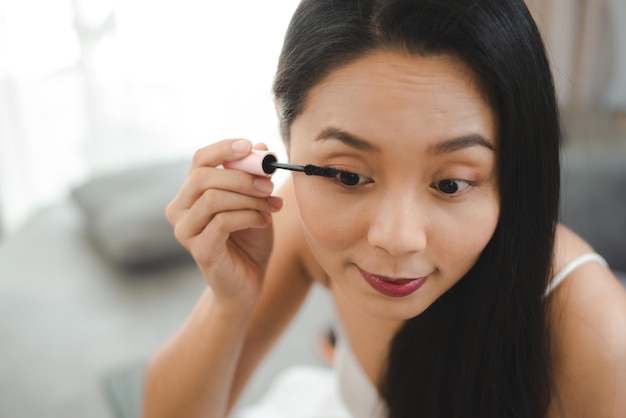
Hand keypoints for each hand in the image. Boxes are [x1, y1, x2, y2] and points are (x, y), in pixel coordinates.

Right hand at [166, 139, 282, 308]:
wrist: (247, 282)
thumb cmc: (249, 239)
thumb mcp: (255, 202)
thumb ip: (254, 176)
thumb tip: (260, 147)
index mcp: (191, 192)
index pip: (200, 160)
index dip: (224, 149)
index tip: (250, 146)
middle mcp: (179, 209)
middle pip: (203, 177)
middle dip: (241, 177)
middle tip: (269, 184)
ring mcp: (185, 231)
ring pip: (213, 199)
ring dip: (249, 199)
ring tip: (271, 206)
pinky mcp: (199, 250)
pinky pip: (223, 222)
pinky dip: (249, 216)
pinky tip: (264, 221)